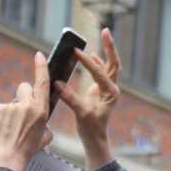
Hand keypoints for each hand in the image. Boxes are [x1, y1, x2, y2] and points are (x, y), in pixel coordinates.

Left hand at [0, 52, 52, 170]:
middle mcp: (27, 106)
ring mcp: (11, 107)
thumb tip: (43, 124)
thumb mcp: (44, 139)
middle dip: (22, 95)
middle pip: (24, 87)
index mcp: (41, 111)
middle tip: (20, 112)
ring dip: (10, 111)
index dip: (41, 67)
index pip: (42, 82)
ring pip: (11, 102)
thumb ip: (45, 127)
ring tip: (9, 129)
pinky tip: (1, 130)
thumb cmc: (26, 151)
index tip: (38, 55)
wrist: (7, 159)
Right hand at [54, 28, 120, 170]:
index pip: (100, 72)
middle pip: (114, 63)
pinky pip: (102, 72)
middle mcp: (112, 89)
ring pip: (110, 66)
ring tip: (103, 35)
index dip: (88, 62)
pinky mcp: (101, 91)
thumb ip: (70, 97)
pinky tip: (92, 54)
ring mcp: (108, 89)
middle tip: (105, 31)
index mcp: (111, 93)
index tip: (76, 52)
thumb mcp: (80, 113)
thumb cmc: (90, 129)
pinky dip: (98, 62)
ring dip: (106, 51)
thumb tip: (57, 83)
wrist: (95, 139)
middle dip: (110, 47)